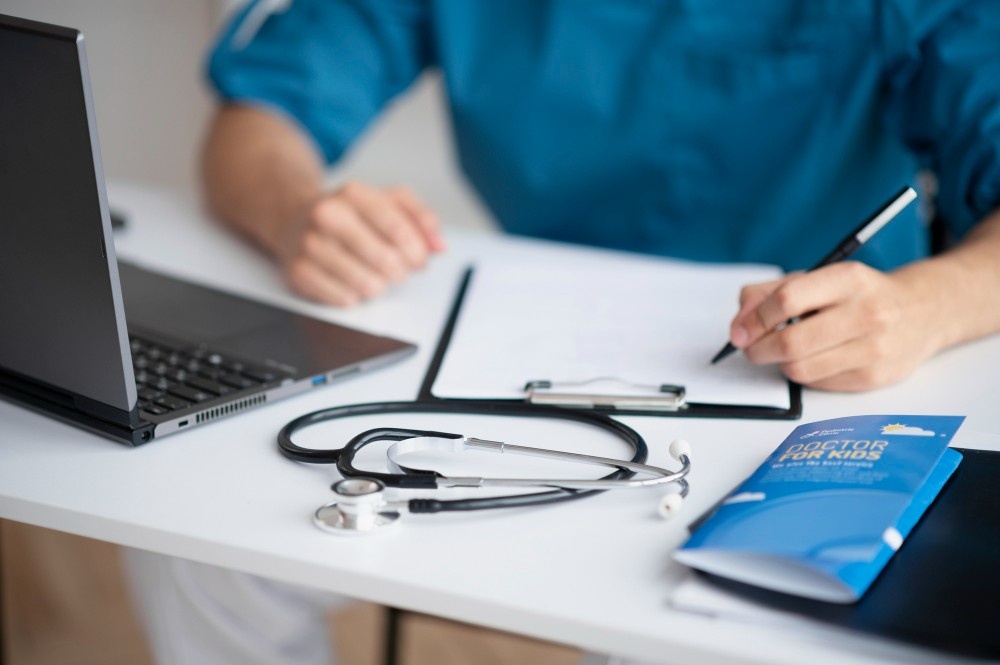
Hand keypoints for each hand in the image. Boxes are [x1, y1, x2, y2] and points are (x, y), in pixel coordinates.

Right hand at [277, 181, 444, 305]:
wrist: (293, 219)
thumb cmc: (349, 214)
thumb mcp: (387, 202)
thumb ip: (419, 218)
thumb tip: (438, 246)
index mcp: (353, 193)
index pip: (398, 229)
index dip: (416, 251)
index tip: (419, 260)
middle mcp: (327, 214)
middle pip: (386, 260)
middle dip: (401, 272)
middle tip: (398, 270)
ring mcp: (310, 244)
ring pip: (367, 285)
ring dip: (379, 286)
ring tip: (373, 274)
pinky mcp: (299, 271)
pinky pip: (345, 299)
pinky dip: (355, 296)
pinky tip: (350, 281)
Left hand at [728, 262, 939, 390]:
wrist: (920, 313)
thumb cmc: (857, 296)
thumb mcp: (817, 278)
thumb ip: (769, 293)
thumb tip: (739, 324)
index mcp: (848, 279)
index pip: (787, 300)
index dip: (754, 319)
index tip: (739, 331)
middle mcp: (867, 312)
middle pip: (790, 342)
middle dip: (758, 349)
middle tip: (750, 348)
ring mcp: (874, 348)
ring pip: (800, 369)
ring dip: (779, 363)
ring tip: (781, 352)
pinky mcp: (875, 377)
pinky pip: (817, 383)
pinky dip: (803, 374)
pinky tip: (812, 359)